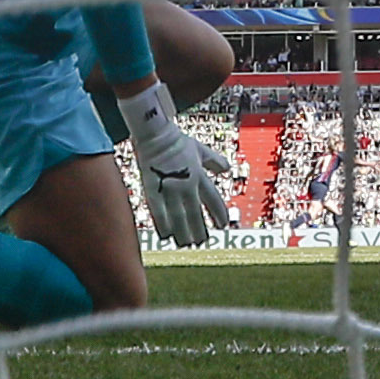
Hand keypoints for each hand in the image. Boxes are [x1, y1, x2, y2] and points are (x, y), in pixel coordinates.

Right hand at [121, 79, 235, 246]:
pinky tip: (167, 235)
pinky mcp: (153, 189)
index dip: (218, 213)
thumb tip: (227, 169)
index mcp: (198, 175)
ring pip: (179, 216)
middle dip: (199, 228)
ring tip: (187, 243)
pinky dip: (164, 224)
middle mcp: (186, 184)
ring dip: (184, 231)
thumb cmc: (177, 142)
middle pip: (195, 212)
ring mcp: (169, 188)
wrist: (155, 135)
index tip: (223, 225)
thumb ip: (214, 161)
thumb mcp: (200, 150)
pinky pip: (159, 211)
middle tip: (202, 241)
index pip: (213, 199)